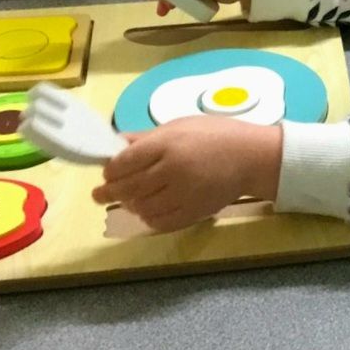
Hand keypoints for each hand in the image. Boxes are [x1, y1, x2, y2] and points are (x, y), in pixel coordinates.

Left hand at [92, 118, 281, 232]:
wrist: (251, 157)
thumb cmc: (214, 135)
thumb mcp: (178, 126)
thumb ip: (146, 138)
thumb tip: (117, 144)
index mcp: (167, 144)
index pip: (126, 161)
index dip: (110, 170)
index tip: (105, 173)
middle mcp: (172, 170)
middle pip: (130, 186)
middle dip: (110, 192)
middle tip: (99, 195)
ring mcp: (182, 194)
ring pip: (142, 207)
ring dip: (129, 205)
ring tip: (126, 200)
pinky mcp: (193, 213)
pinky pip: (161, 223)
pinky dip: (148, 219)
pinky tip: (146, 212)